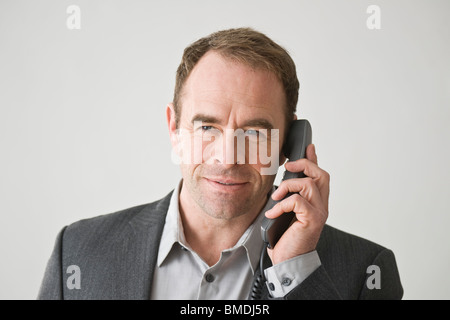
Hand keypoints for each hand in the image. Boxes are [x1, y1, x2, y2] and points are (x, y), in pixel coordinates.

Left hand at [265, 144, 329, 264]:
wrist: (289, 262)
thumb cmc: (287, 239)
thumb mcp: (286, 214)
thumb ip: (288, 200)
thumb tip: (278, 188)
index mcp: (316, 203)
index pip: (320, 177)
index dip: (315, 160)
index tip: (309, 147)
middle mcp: (322, 206)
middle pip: (321, 175)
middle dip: (304, 165)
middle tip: (288, 167)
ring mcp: (319, 213)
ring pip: (308, 184)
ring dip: (287, 187)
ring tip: (276, 198)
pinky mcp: (312, 220)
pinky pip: (297, 201)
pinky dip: (282, 204)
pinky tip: (273, 212)